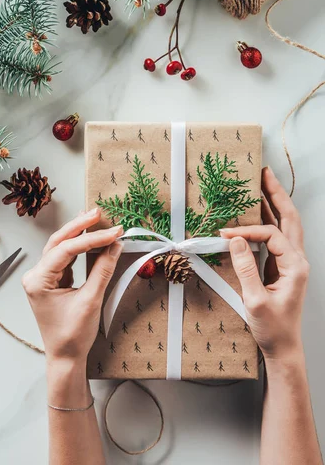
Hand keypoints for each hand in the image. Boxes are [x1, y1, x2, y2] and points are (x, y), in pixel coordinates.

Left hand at [22, 208, 122, 364]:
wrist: (65, 358)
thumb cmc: (73, 335)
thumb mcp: (91, 300)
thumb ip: (103, 270)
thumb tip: (115, 245)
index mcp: (38, 280)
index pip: (66, 250)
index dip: (92, 239)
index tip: (114, 232)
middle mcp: (36, 275)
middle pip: (58, 242)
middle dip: (80, 226)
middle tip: (99, 213)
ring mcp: (42, 277)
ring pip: (60, 246)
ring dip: (79, 233)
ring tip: (96, 219)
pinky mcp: (52, 280)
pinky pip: (65, 257)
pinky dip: (79, 246)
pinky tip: (90, 236)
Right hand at [220, 166, 308, 361]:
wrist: (283, 347)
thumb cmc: (272, 328)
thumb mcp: (255, 300)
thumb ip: (246, 269)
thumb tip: (235, 241)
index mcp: (294, 267)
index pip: (271, 236)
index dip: (247, 232)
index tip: (225, 235)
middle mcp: (297, 260)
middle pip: (290, 218)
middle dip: (277, 194)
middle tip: (263, 174)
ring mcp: (291, 262)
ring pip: (287, 225)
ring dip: (275, 203)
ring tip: (261, 184)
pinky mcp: (282, 266)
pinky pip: (277, 237)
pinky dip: (268, 220)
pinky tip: (258, 212)